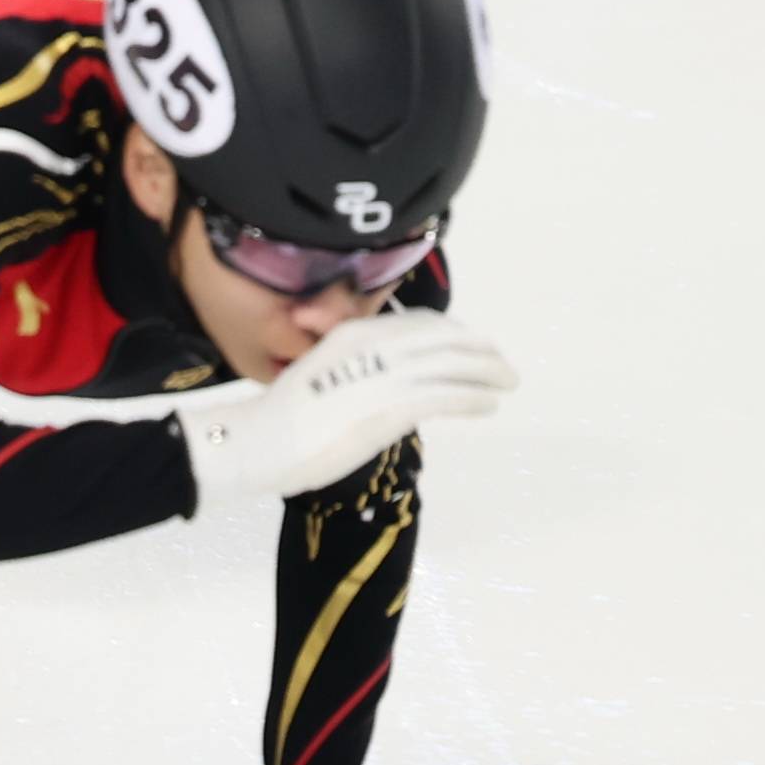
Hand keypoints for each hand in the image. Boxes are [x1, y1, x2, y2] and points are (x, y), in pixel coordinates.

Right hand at [172, 313, 515, 509]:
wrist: (259, 441)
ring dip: (487, 374)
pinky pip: (447, 396)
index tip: (474, 345)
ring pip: (454, 365)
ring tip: (505, 383)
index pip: (421, 324)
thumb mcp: (320, 372)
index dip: (455, 333)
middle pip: (445, 339)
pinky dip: (473, 399)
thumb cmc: (284, 416)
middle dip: (481, 351)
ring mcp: (385, 374)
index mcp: (355, 332)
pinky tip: (487, 406)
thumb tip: (386, 378)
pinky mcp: (392, 406)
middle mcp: (375, 344)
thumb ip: (355, 368)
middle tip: (502, 365)